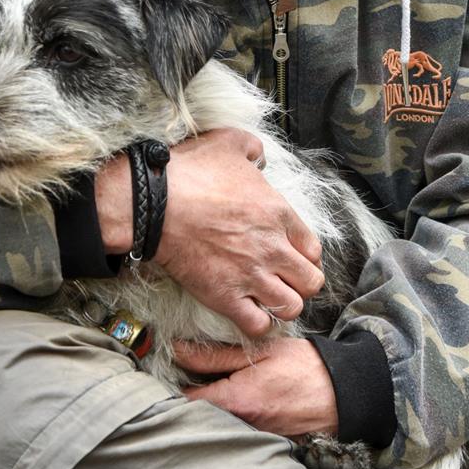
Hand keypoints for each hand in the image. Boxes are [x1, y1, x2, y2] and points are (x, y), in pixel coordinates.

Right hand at [94, 129, 324, 338]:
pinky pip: (258, 326)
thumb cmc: (190, 172)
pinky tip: (248, 312)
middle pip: (311, 282)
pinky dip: (257, 324)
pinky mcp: (225, 297)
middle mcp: (272, 248)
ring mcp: (251, 275)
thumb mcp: (230, 142)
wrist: (154, 205)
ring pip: (291, 307)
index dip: (305, 256)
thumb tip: (259, 159)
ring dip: (282, 305)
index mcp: (279, 213)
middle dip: (301, 283)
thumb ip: (253, 149)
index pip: (314, 248)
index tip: (291, 256)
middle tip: (283, 279)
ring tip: (267, 298)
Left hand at [176, 338, 338, 437]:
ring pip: (219, 425)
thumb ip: (216, 355)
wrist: (345, 392)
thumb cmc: (305, 366)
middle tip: (197, 377)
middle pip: (200, 416)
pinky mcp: (267, 443)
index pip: (186, 401)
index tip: (178, 372)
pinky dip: (235, 420)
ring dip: (215, 409)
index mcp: (237, 400)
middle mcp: (242, 425)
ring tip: (222, 387)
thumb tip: (178, 351)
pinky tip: (245, 402)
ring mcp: (255, 438)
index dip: (176, 386)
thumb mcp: (261, 351)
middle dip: (194, 399)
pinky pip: (239, 432)